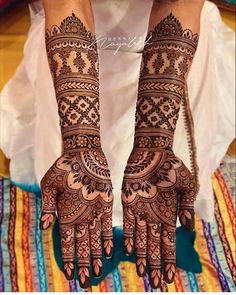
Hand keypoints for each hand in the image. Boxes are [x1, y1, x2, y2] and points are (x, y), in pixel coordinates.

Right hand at [40, 149, 112, 287]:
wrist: (83, 153)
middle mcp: (80, 216)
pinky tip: (108, 252)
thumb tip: (44, 227)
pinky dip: (106, 238)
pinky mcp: (105, 204)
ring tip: (97, 273)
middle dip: (83, 263)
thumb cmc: (64, 167)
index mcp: (65, 214)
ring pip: (94, 239)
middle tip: (85, 282)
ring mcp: (93, 211)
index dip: (67, 258)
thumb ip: (49, 206)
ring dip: (95, 255)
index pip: (66, 242)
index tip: (69, 274)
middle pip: (81, 245)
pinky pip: (106, 224)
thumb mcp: (51, 184)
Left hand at [121, 148, 196, 287]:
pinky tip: (128, 250)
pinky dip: (128, 236)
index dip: (168, 260)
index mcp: (168, 214)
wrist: (153, 151)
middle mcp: (154, 215)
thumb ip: (186, 206)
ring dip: (141, 256)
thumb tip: (188, 228)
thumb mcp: (185, 186)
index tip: (169, 277)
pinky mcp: (128, 202)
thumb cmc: (171, 166)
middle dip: (155, 264)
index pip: (168, 243)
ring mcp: (141, 209)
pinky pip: (127, 222)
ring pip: (141, 238)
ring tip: (141, 273)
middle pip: (154, 245)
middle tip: (155, 283)